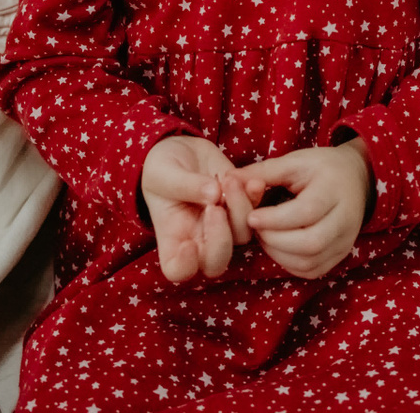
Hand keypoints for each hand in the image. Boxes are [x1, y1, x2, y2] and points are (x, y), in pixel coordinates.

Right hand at [141, 136, 264, 281]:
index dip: (186, 265)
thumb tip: (214, 193)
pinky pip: (257, 212)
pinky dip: (255, 197)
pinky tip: (251, 180)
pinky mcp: (240, 207)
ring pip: (242, 235)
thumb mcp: (163, 173)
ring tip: (227, 179)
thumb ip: (185, 185)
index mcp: (172, 239)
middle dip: (221, 239)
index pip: (178, 270)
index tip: (188, 243)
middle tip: (214, 207)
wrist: (181, 149)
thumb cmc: (162, 167)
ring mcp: (222, 226)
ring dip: (239, 208)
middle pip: (217, 262)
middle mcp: (198, 239)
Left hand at [239, 139, 372, 278]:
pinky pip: (312, 270)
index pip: (306, 212)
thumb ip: (263, 172)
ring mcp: (345, 241)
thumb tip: (229, 180)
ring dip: (279, 254)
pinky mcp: (340, 255)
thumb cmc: (320, 168)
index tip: (251, 217)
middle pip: (310, 242)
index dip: (275, 219)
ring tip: (265, 237)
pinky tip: (278, 247)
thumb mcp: (294, 161)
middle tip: (256, 228)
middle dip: (275, 240)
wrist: (356, 179)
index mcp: (334, 190)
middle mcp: (345, 219)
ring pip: (311, 261)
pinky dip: (289, 264)